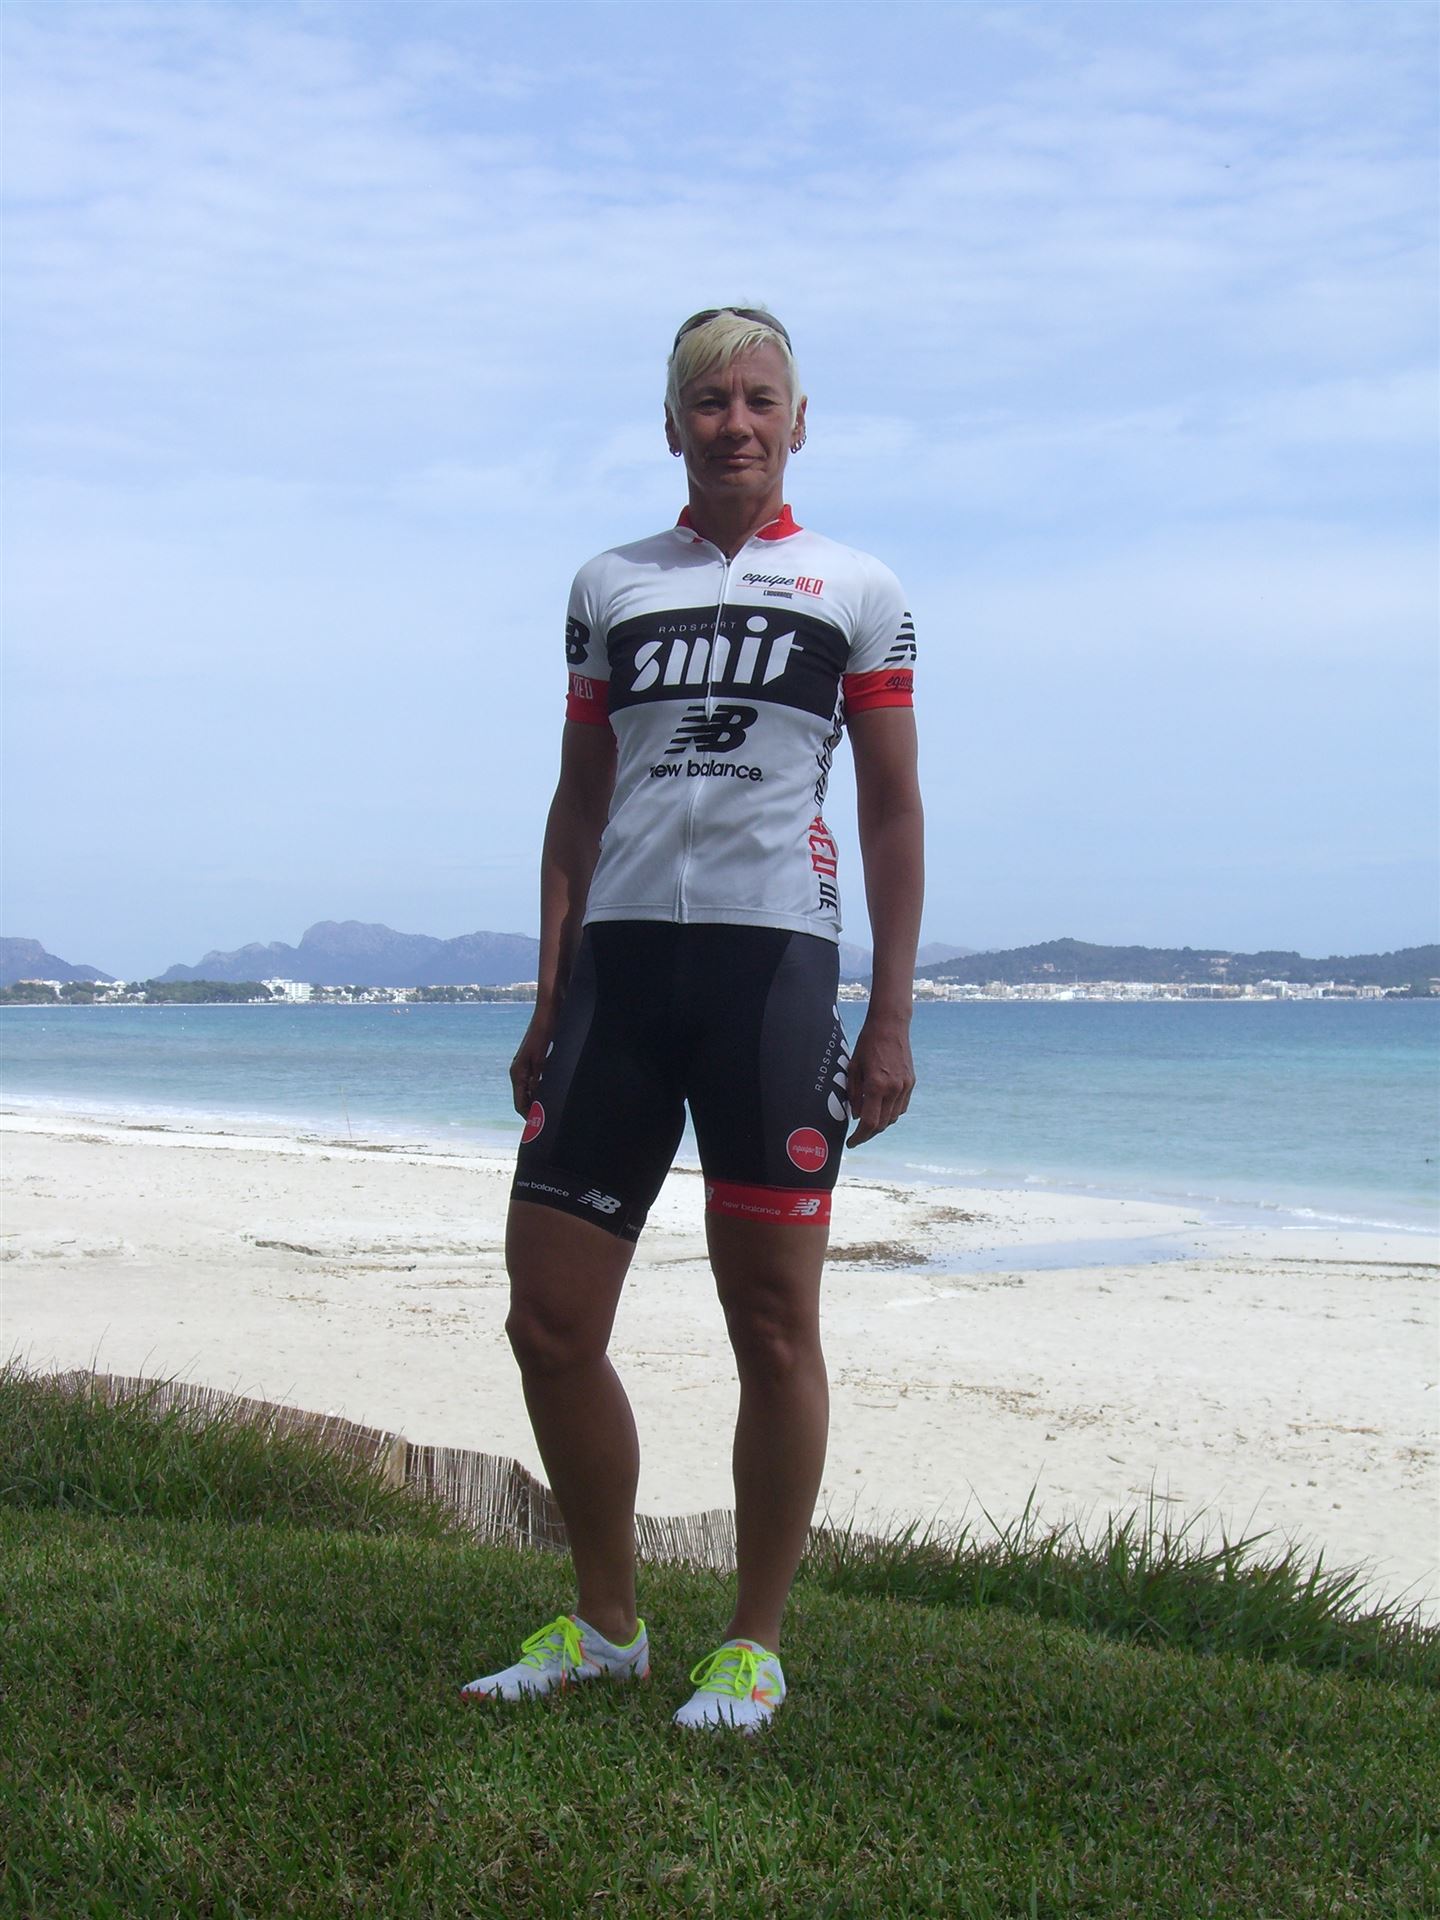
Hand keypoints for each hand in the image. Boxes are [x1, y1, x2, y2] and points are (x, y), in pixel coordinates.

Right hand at [509, 1008, 557, 1116]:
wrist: (550, 1009)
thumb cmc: (545, 1028)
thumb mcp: (542, 1054)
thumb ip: (538, 1075)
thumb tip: (536, 1093)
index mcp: (517, 1071)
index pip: (520, 1103)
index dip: (529, 1117)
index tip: (540, 1128)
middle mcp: (520, 1070)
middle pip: (525, 1099)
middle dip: (535, 1111)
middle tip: (549, 1123)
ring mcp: (528, 1066)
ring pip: (532, 1091)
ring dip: (540, 1100)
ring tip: (553, 1111)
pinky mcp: (537, 1060)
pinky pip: (539, 1081)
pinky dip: (545, 1089)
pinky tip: (556, 1092)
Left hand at [845, 1011, 914, 1146]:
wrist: (890, 1025)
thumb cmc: (867, 1043)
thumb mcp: (853, 1068)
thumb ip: (854, 1094)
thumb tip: (856, 1117)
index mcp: (877, 1085)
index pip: (870, 1122)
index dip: (860, 1137)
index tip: (851, 1142)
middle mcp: (894, 1088)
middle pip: (883, 1124)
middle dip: (869, 1134)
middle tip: (857, 1136)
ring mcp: (905, 1086)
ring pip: (894, 1117)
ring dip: (881, 1124)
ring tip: (867, 1124)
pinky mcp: (911, 1082)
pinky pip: (901, 1107)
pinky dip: (891, 1113)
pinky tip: (881, 1110)